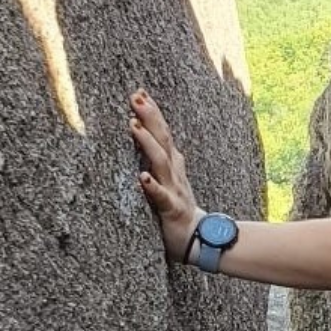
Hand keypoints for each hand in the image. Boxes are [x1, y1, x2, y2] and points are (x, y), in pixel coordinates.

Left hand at [129, 89, 203, 262]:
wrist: (196, 237)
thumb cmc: (176, 207)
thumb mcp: (169, 177)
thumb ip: (159, 158)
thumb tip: (145, 134)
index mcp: (172, 163)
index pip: (162, 132)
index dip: (152, 112)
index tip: (140, 92)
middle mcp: (174, 171)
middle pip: (163, 139)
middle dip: (150, 117)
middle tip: (137, 97)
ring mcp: (173, 188)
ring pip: (161, 162)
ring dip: (148, 143)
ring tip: (134, 127)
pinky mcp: (171, 208)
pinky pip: (160, 196)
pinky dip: (152, 186)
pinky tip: (141, 177)